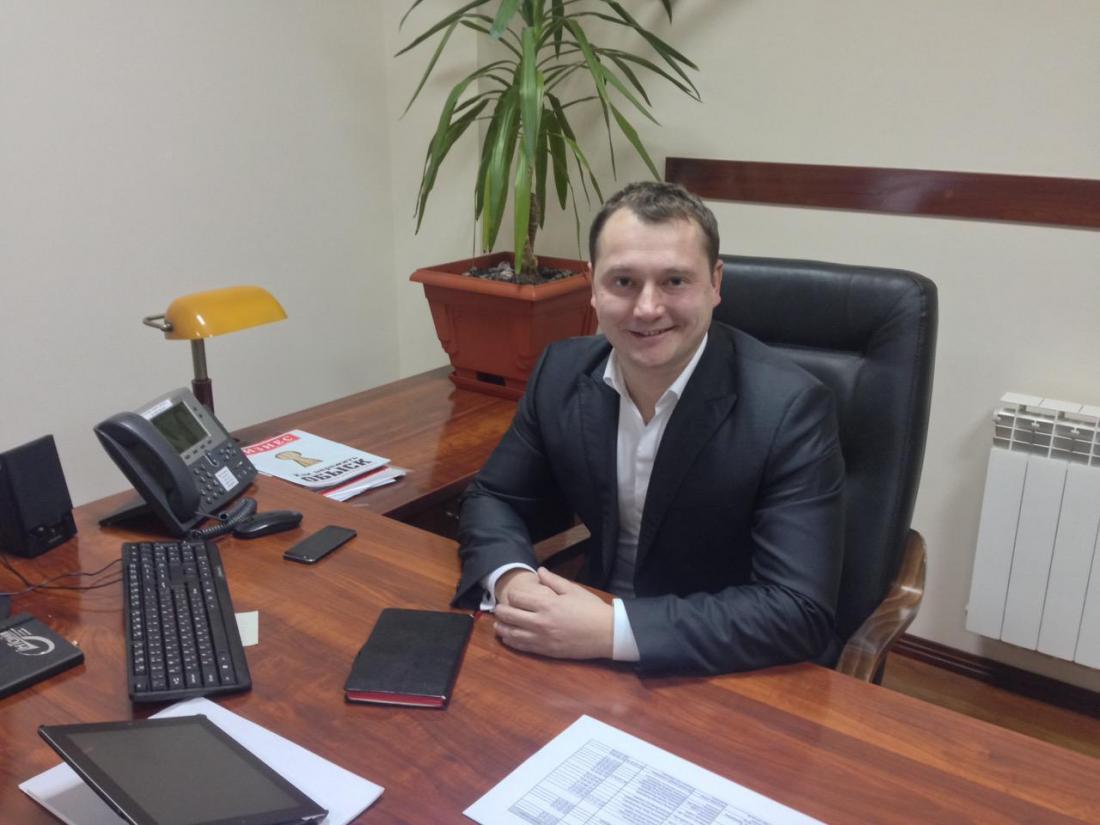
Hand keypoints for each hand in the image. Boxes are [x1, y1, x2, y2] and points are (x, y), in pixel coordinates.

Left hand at [493, 567, 612, 659]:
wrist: (606, 634)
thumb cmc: (591, 609)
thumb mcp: (573, 590)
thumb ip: (553, 580)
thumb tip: (539, 571)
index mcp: (547, 604)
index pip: (517, 598)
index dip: (511, 595)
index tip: (511, 595)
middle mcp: (540, 622)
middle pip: (509, 616)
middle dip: (500, 611)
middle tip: (499, 609)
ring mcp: (542, 638)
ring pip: (512, 634)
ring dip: (501, 628)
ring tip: (498, 624)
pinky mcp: (546, 651)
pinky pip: (522, 647)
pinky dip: (511, 642)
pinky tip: (508, 638)